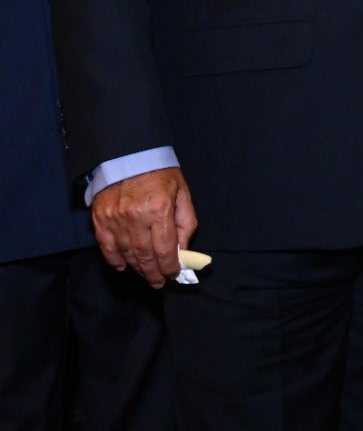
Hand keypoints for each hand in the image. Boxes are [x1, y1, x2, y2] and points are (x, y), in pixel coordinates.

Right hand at [91, 167, 196, 287]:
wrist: (130, 155)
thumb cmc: (161, 174)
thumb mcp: (182, 193)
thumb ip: (186, 221)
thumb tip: (183, 249)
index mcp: (159, 210)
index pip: (165, 249)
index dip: (170, 266)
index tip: (173, 274)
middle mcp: (136, 217)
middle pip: (145, 256)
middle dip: (153, 273)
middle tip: (159, 283)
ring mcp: (115, 219)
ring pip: (127, 254)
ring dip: (137, 268)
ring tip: (146, 275)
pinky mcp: (100, 219)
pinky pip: (107, 246)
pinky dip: (115, 260)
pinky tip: (124, 267)